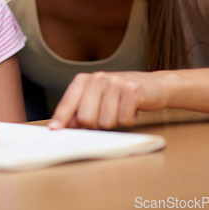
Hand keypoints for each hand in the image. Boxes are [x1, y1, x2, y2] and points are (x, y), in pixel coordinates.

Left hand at [49, 71, 168, 129]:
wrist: (154, 85)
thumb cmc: (121, 95)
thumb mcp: (97, 98)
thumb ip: (80, 110)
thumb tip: (62, 126)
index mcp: (84, 80)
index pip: (68, 102)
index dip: (61, 118)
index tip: (54, 131)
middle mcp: (97, 78)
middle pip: (85, 118)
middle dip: (96, 124)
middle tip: (107, 115)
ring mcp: (115, 83)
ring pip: (105, 122)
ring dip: (115, 122)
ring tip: (120, 110)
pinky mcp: (132, 90)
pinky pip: (124, 120)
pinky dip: (129, 120)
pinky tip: (131, 109)